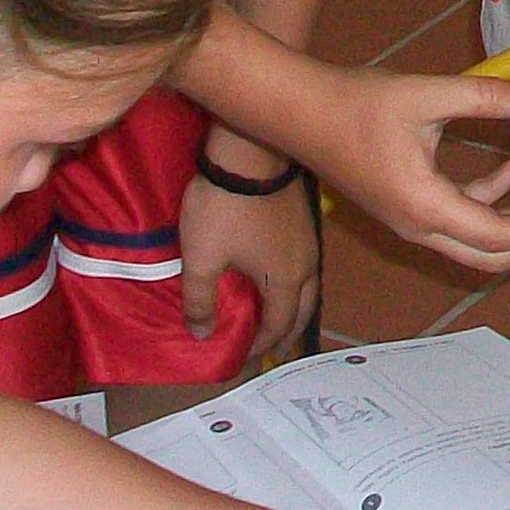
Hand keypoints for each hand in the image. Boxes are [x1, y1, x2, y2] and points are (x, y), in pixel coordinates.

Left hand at [181, 160, 318, 359]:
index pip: (278, 325)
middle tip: (275, 351)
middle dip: (288, 333)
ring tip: (280, 316)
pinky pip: (305, 265)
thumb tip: (201, 334)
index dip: (262, 345)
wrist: (249, 153)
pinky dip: (295, 283)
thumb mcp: (203, 258)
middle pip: (304, 309)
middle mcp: (304, 265)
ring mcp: (308, 241)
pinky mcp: (304, 220)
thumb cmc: (225, 209)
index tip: (246, 356)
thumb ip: (200, 300)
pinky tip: (280, 275)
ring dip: (295, 307)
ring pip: (309, 286)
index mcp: (284, 281)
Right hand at [285, 71, 509, 271]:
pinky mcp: (404, 207)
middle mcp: (419, 226)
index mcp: (426, 207)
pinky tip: (508, 169)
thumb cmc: (356, 104)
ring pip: (472, 241)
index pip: (497, 237)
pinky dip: (485, 202)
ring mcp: (409, 222)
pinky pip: (455, 220)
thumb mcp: (427, 94)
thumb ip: (485, 98)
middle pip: (487, 256)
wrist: (299, 112)